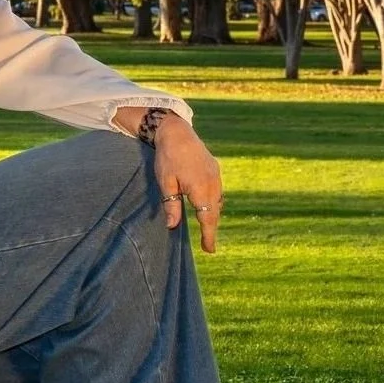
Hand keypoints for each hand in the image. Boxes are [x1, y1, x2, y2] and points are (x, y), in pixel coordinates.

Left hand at [147, 116, 223, 252]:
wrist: (177, 132)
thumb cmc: (168, 158)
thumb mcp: (166, 182)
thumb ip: (171, 205)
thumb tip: (172, 226)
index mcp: (200, 188)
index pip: (207, 218)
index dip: (209, 235)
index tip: (210, 250)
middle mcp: (212, 183)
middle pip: (215, 212)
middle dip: (211, 228)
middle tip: (208, 246)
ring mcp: (216, 175)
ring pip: (218, 201)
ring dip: (213, 215)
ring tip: (207, 227)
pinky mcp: (215, 169)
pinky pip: (218, 191)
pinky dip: (214, 202)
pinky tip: (207, 205)